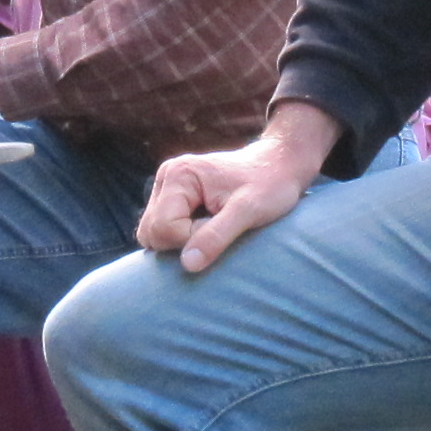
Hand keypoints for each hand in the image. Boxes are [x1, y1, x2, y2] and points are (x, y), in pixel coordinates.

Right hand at [135, 101, 343, 274]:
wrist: (279, 165)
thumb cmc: (270, 185)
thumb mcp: (248, 211)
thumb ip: (216, 236)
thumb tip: (187, 264)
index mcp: (179, 175)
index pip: (164, 228)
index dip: (192, 240)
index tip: (224, 227)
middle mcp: (166, 177)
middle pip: (151, 232)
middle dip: (183, 242)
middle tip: (218, 228)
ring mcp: (166, 187)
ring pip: (153, 234)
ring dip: (182, 241)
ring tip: (213, 226)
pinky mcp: (172, 197)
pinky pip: (162, 230)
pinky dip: (182, 237)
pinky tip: (207, 226)